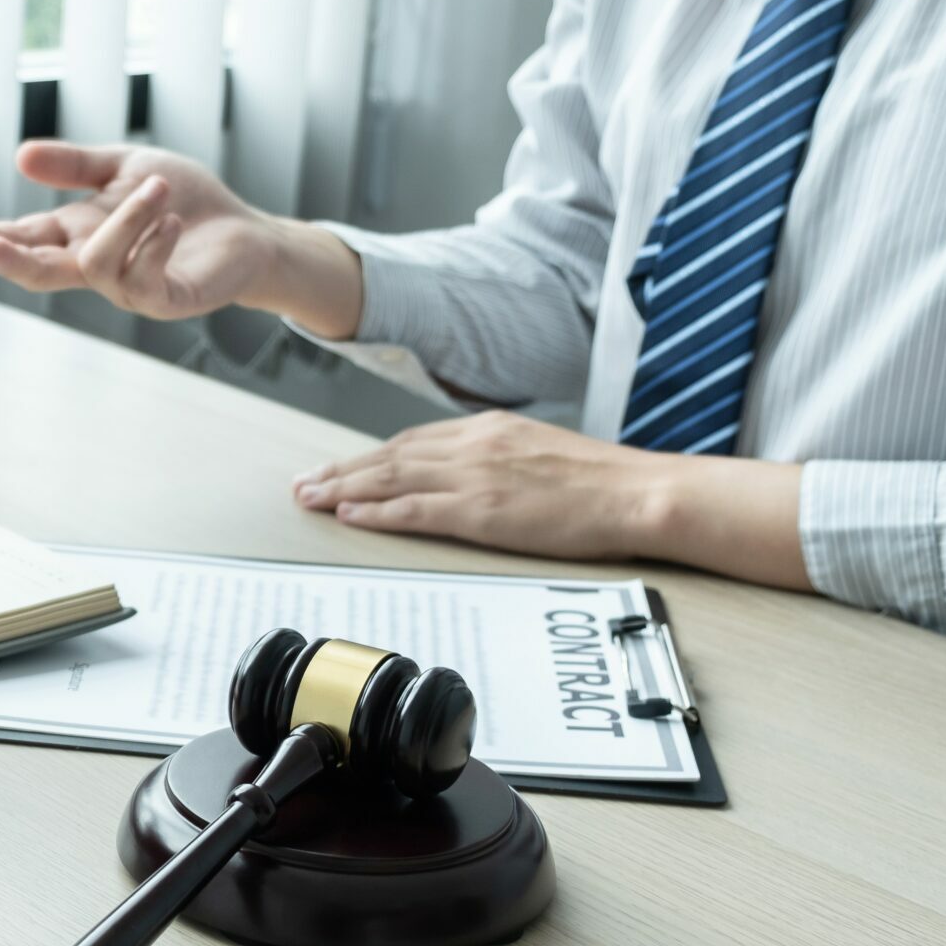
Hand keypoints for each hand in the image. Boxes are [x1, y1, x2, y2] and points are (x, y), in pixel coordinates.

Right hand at [0, 141, 367, 335]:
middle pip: (42, 271)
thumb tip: (19, 154)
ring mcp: (129, 288)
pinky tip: (172, 220)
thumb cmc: (184, 200)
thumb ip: (76, 165)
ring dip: (128, 219)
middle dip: (12, 259)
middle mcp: (97, 266)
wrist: (244, 230)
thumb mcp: (125, 168)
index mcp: (80, 234)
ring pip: (98, 262)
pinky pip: (144, 280)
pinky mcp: (166, 301)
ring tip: (159, 188)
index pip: (30, 239)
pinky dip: (155, 243)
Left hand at [292, 410, 807, 587]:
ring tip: (311, 500)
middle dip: (342, 471)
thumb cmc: (603, 481)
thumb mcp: (542, 453)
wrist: (640, 493)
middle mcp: (474, 445)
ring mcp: (476, 476)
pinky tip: (352, 515)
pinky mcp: (482, 510)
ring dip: (345, 490)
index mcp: (489, 430)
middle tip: (304, 484)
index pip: (413, 441)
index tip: (340, 468)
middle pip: (390, 456)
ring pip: (392, 479)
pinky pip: (416, 510)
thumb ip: (500, 458)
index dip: (369, 456)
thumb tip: (473, 473)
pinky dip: (378, 512)